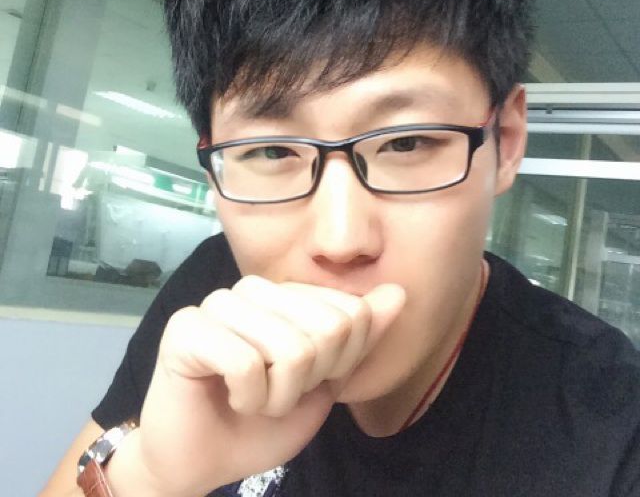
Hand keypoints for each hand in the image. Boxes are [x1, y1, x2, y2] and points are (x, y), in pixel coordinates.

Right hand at [113, 277, 404, 496]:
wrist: (200, 463)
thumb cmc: (262, 423)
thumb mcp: (326, 383)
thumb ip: (360, 337)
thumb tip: (400, 291)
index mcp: (286, 295)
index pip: (351, 315)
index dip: (339, 365)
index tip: (305, 384)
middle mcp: (253, 289)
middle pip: (327, 330)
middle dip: (310, 382)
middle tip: (275, 395)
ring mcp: (218, 303)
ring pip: (291, 348)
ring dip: (279, 396)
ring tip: (253, 399)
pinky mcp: (186, 328)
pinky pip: (247, 364)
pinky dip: (249, 399)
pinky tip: (229, 398)